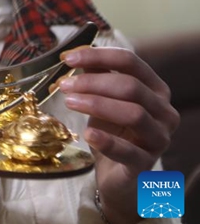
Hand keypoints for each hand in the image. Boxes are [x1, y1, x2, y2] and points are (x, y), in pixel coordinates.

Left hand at [59, 47, 179, 222]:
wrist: (116, 174)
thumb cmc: (112, 131)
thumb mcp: (103, 99)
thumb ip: (95, 76)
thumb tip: (74, 54)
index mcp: (155, 89)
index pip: (130, 62)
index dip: (98, 56)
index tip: (67, 58)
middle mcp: (164, 111)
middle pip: (131, 87)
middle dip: (93, 82)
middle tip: (64, 84)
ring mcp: (159, 138)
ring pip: (133, 114)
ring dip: (97, 105)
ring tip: (69, 102)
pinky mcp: (145, 164)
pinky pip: (128, 151)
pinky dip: (106, 140)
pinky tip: (87, 133)